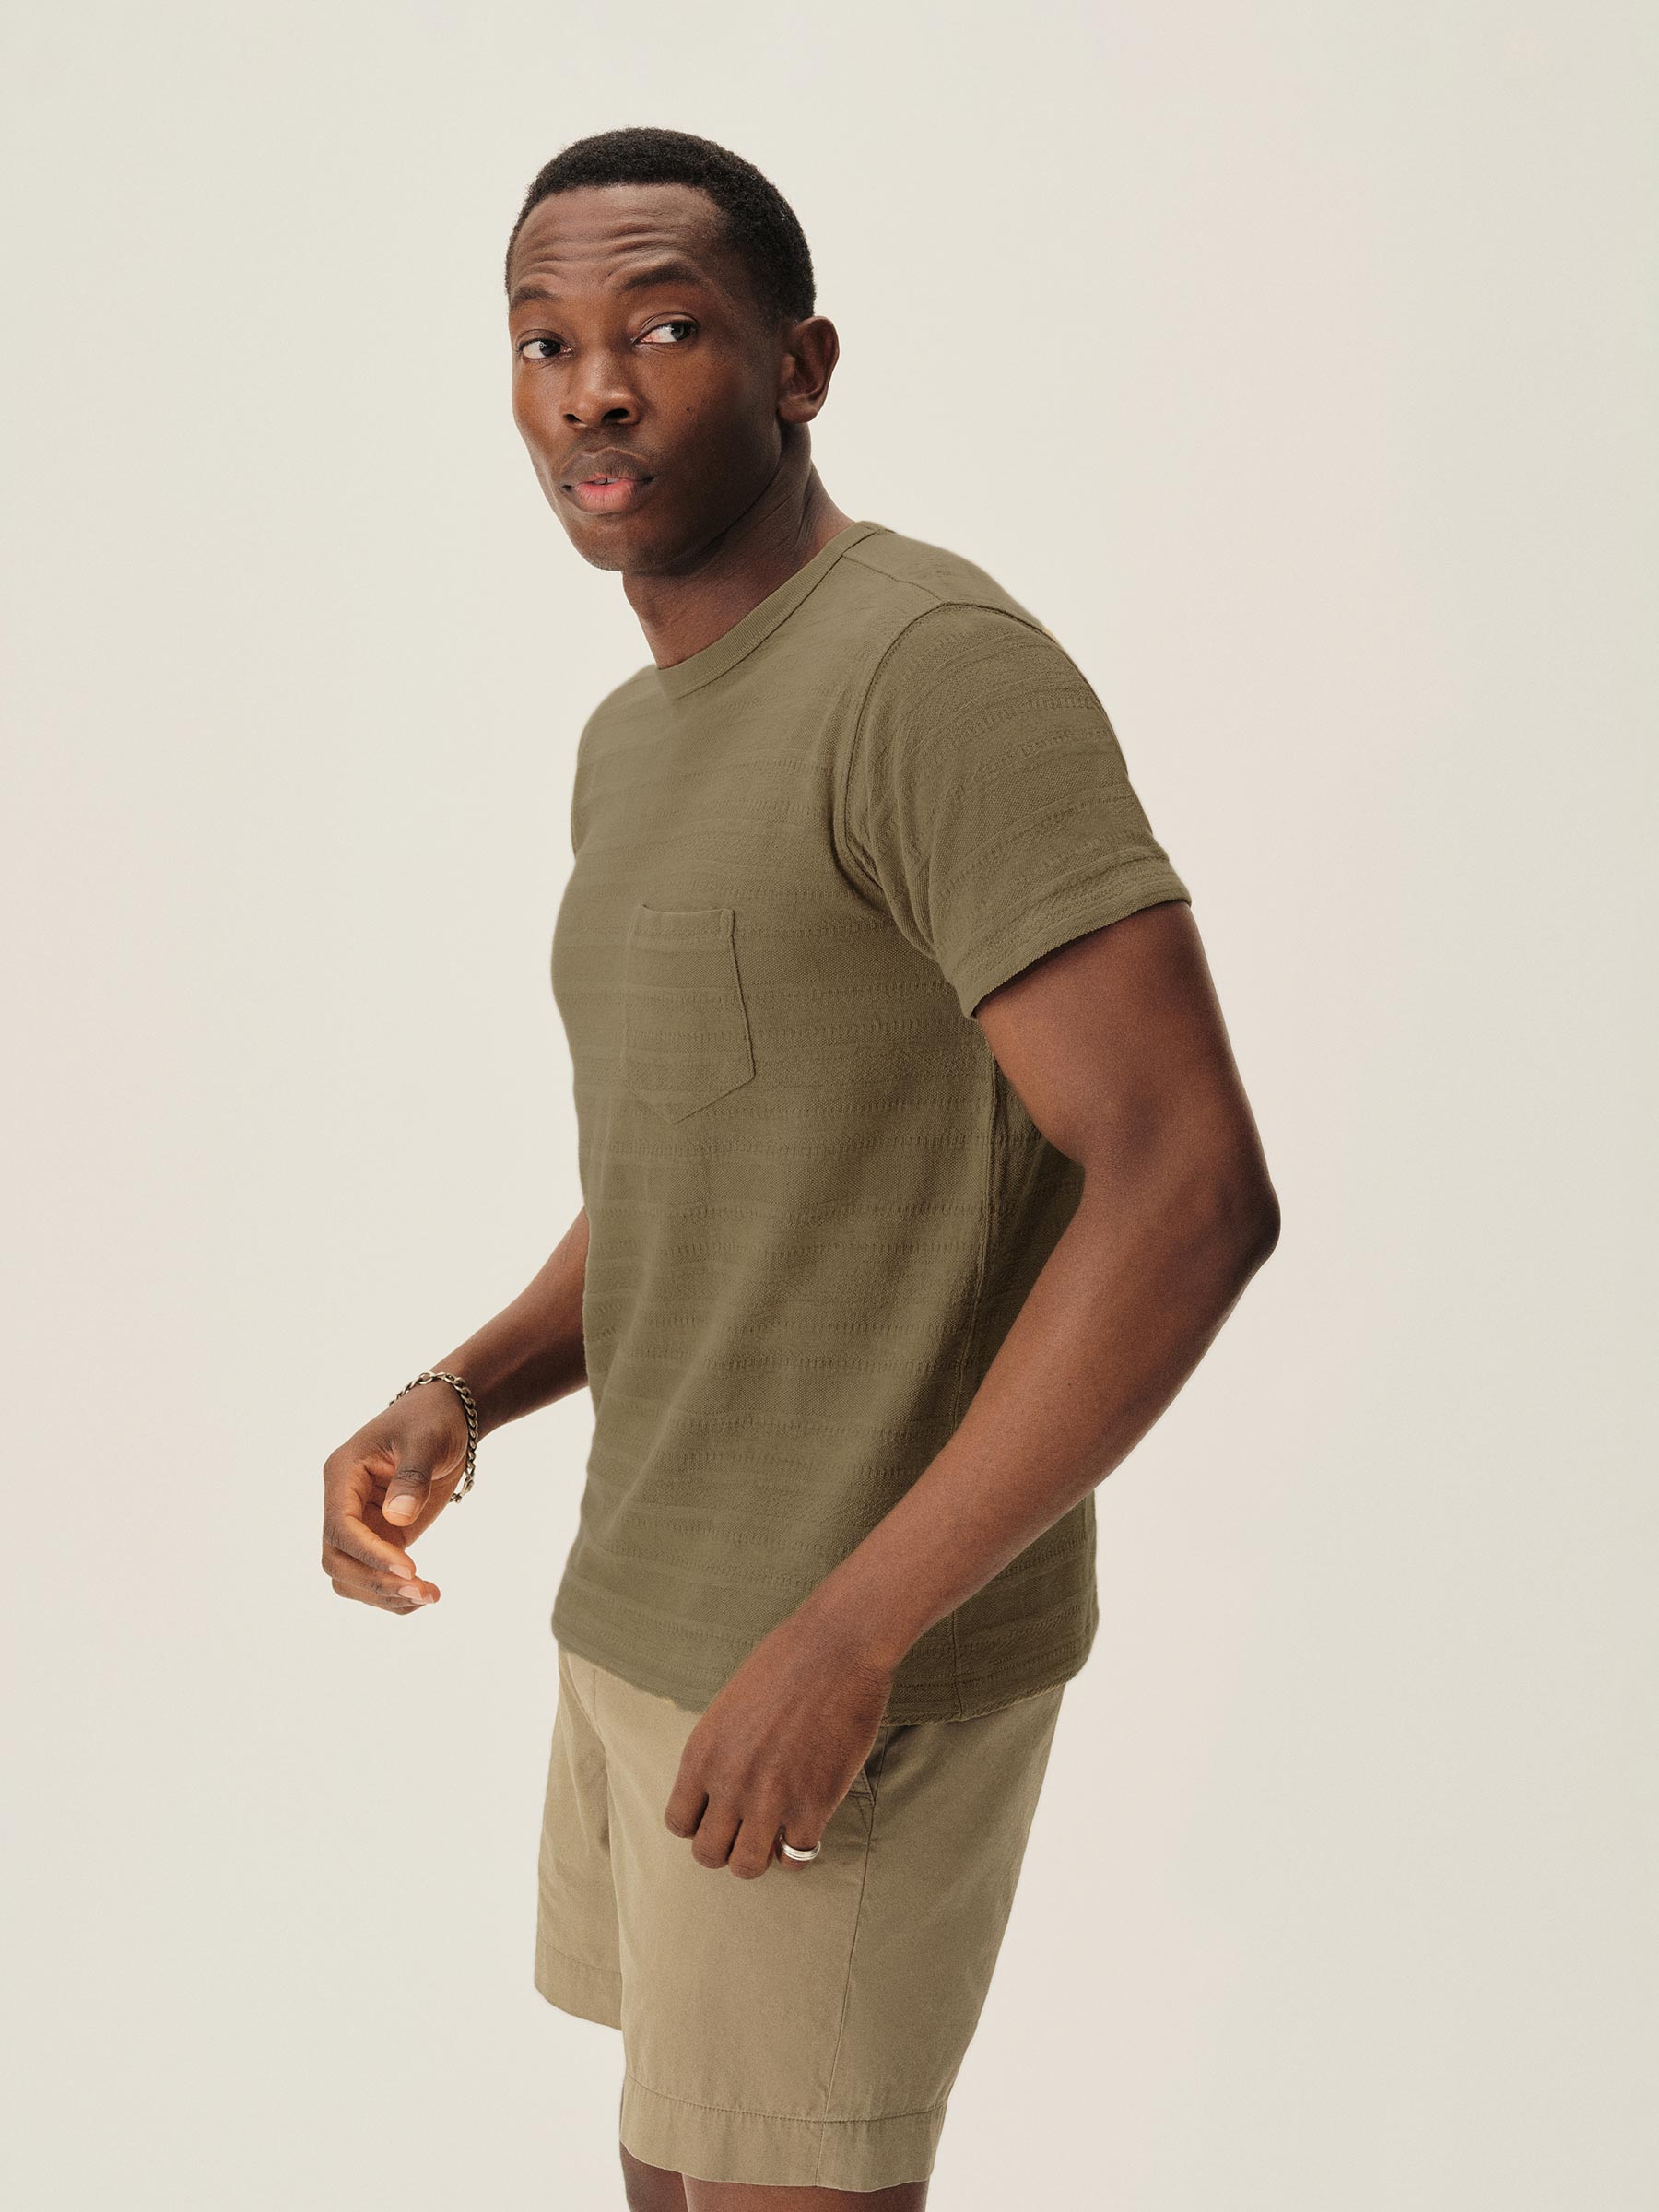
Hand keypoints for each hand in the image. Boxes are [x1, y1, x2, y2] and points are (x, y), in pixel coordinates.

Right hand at [320, 1381, 468, 1613]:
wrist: (449, 1416)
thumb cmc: (433, 1420)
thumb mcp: (425, 1441)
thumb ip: (412, 1477)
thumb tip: (397, 1517)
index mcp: (343, 1474)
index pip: (340, 1527)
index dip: (369, 1553)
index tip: (409, 1568)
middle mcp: (343, 1502)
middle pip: (337, 1559)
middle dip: (375, 1581)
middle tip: (421, 1590)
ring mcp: (360, 1522)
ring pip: (350, 1575)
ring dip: (384, 1595)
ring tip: (428, 1596)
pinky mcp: (381, 1535)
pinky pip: (375, 1575)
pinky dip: (394, 1592)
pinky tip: (424, 1595)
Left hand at [662, 1610, 894, 1878]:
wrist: (837, 1647)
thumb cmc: (786, 1663)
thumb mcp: (729, 1706)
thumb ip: (720, 1753)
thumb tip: (722, 1789)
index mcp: (701, 1754)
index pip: (678, 1822)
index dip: (700, 1823)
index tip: (721, 1813)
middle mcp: (728, 1783)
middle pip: (708, 1854)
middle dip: (726, 1847)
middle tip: (748, 1829)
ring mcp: (770, 1798)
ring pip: (747, 1866)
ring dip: (760, 1855)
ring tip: (775, 1835)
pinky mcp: (813, 1805)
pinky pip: (796, 1858)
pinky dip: (800, 1850)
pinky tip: (807, 1827)